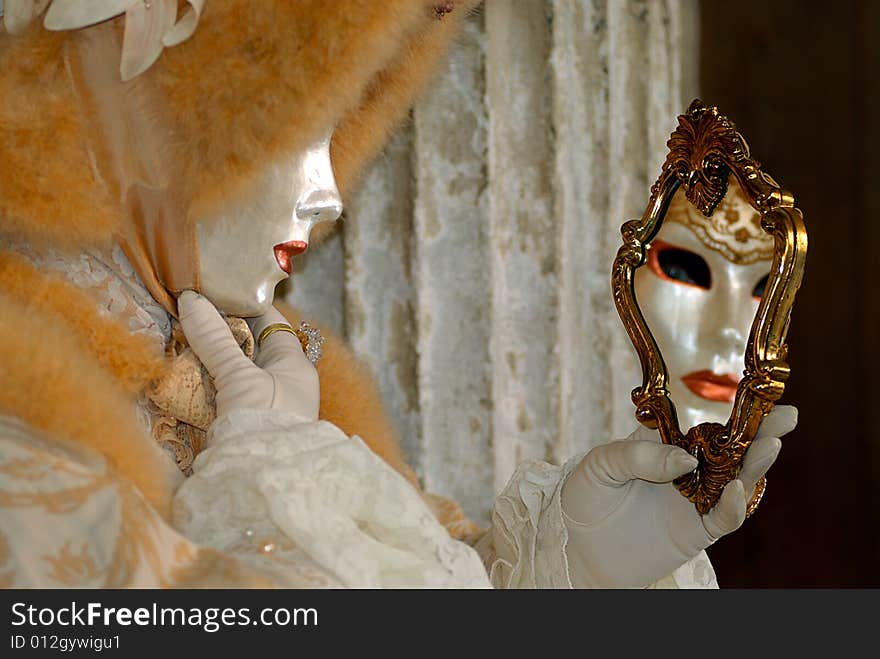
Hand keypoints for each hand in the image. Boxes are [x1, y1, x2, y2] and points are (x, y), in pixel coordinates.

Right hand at [177, 291, 318, 422]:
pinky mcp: (242, 425)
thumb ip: (215, 340)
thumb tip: (192, 299)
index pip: (269, 322)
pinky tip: (179, 375)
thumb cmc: (265, 423)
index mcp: (294, 365)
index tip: (211, 290)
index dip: (241, 304)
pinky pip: (220, 394)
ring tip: (175, 338)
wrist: (263, 482)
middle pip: (247, 346)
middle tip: (185, 314)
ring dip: (206, 358)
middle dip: (218, 332)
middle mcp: (282, 383)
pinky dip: (202, 384)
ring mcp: (262, 405)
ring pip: (231, 370)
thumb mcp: (239, 377)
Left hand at [560, 405, 797, 587]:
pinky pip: (722, 517)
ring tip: (770, 445)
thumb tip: (685, 460)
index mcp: (665, 444)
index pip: (703, 423)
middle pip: (730, 449)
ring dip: (755, 464)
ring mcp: (693, 500)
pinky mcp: (695, 530)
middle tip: (789, 416)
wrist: (576, 545)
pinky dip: (732, 504)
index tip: (758, 394)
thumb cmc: (585, 497)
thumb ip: (638, 457)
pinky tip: (736, 488)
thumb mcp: (602, 464)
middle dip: (760, 432)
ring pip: (735, 480)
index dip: (730, 411)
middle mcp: (686, 469)